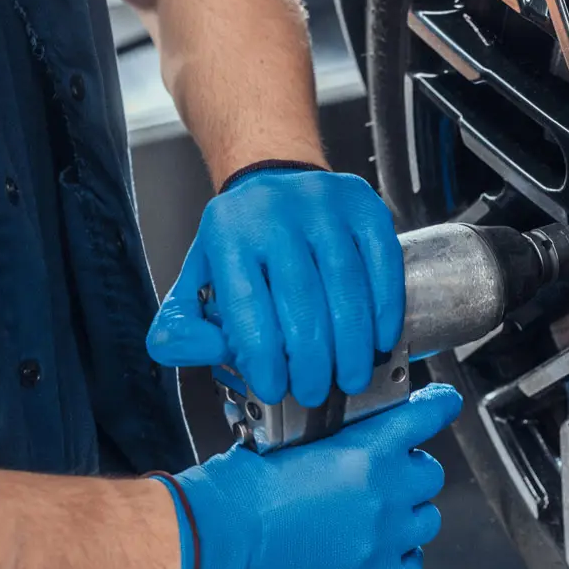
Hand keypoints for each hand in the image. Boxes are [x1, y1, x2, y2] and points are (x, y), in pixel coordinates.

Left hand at [146, 168, 402, 406]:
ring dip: (352, 343)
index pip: (248, 306)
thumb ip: (183, 327)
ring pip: (347, 286)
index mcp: (228, 233)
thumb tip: (208, 352)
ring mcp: (324, 205)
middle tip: (316, 391)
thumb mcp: (197, 278)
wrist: (277, 178)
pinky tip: (380, 338)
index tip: (275, 388)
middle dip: (312, 360)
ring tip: (350, 376)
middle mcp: (275, 212)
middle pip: (302, 301)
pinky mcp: (363, 206)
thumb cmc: (242, 240)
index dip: (265, 357)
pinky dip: (385, 307)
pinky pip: (382, 262)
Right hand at [155, 383, 461, 568]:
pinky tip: (377, 550)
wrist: (213, 544)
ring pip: (426, 520)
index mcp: (366, 451)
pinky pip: (410, 567)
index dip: (438, 406)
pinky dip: (401, 557)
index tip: (443, 403)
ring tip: (375, 515)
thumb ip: (325, 441)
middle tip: (380, 474)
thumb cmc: (234, 493)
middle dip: (408, 470)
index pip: (426, 416)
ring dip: (407, 513)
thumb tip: (333, 442)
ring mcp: (382, 539)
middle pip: (429, 474)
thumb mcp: (282, 442)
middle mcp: (384, 494)